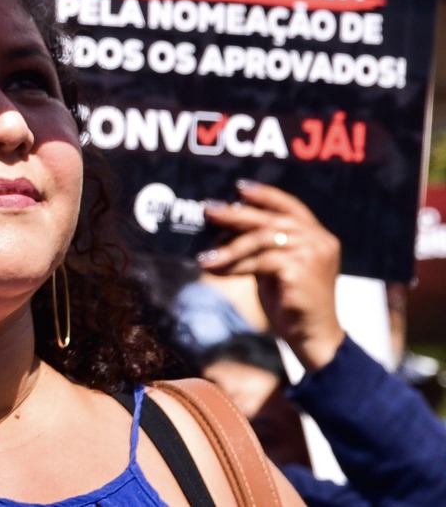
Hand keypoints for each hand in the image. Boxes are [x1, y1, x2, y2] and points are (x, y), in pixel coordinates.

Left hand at [201, 180, 344, 370]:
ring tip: (204, 256)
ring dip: (228, 247)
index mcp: (318, 235)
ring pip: (260, 239)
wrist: (313, 337)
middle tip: (208, 210)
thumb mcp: (276, 265)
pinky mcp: (301, 268)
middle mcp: (319, 240)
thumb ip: (261, 245)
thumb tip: (224, 225)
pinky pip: (259, 261)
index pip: (291, 205)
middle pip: (270, 219)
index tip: (238, 188)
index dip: (265, 194)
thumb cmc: (291, 302)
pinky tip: (216, 269)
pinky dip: (234, 265)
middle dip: (236, 214)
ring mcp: (313, 252)